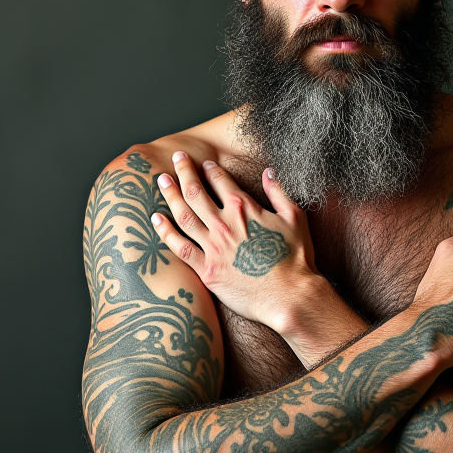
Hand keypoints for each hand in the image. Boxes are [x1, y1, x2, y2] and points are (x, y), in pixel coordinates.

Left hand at [151, 152, 320, 331]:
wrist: (289, 295)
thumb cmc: (296, 257)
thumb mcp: (294, 217)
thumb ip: (278, 192)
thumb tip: (268, 172)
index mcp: (244, 208)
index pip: (221, 181)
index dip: (211, 170)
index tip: (204, 164)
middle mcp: (224, 224)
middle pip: (196, 192)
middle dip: (184, 172)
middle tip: (176, 158)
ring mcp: (213, 247)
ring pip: (184, 215)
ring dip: (170, 195)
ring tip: (161, 181)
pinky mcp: (206, 270)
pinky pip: (180, 248)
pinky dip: (165, 232)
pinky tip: (156, 219)